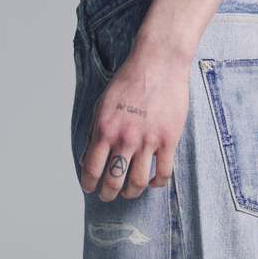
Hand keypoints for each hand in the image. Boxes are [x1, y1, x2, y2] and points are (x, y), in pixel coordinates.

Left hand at [80, 42, 189, 200]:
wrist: (158, 62)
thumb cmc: (130, 80)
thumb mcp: (102, 104)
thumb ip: (96, 131)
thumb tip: (89, 156)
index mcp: (105, 129)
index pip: (92, 168)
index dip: (89, 183)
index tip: (89, 188)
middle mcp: (125, 138)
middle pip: (113, 181)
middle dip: (108, 194)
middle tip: (107, 196)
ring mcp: (148, 141)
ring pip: (137, 182)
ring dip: (131, 192)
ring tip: (129, 192)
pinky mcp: (168, 140)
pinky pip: (162, 173)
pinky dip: (156, 183)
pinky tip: (152, 182)